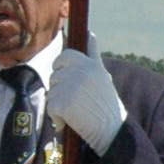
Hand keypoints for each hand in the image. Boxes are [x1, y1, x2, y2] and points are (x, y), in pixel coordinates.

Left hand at [45, 35, 126, 155]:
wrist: (112, 131)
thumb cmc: (106, 104)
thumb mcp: (102, 75)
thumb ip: (93, 54)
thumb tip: (90, 33)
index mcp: (89, 63)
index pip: (64, 57)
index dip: (62, 70)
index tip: (71, 83)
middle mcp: (80, 71)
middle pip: (55, 76)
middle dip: (61, 91)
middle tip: (79, 102)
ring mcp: (71, 86)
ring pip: (52, 92)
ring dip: (59, 105)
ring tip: (78, 112)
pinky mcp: (63, 102)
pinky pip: (50, 107)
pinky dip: (57, 118)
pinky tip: (71, 122)